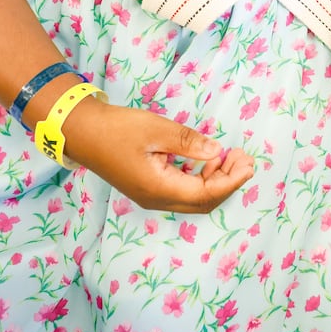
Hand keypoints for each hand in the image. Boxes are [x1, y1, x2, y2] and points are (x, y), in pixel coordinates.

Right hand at [66, 100, 254, 213]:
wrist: (81, 132)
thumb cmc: (117, 128)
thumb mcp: (157, 129)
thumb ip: (189, 143)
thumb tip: (216, 152)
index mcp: (159, 189)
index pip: (206, 195)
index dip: (232, 181)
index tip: (248, 163)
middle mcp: (156, 199)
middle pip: (203, 203)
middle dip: (228, 183)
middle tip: (244, 159)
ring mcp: (151, 196)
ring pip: (193, 199)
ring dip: (215, 181)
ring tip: (230, 156)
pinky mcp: (148, 187)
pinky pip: (182, 191)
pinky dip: (199, 178)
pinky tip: (207, 160)